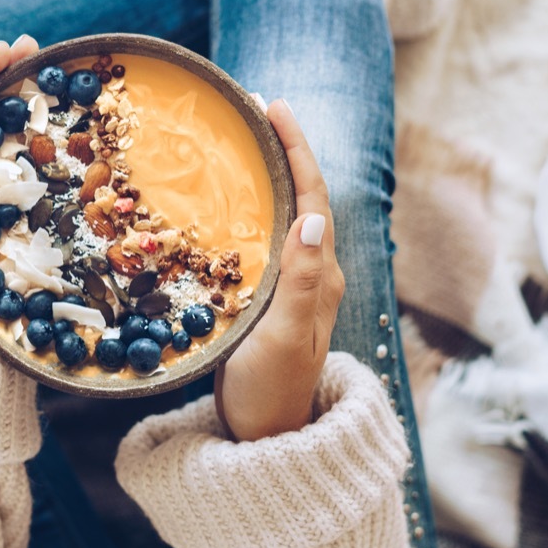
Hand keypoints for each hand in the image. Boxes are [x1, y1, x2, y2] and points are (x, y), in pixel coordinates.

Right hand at [214, 100, 345, 440]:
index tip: (274, 108)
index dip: (296, 149)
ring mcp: (293, 286)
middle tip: (252, 111)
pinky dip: (252, 207)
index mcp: (321, 275)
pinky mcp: (271, 299)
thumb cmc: (273, 391)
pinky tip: (226, 201)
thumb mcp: (285, 336)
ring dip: (269, 174)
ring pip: (285, 214)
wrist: (265, 439)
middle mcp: (314, 273)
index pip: (314, 196)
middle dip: (283, 150)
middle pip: (303, 196)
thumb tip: (315, 217)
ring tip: (241, 141)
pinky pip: (266, 238)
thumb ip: (302, 280)